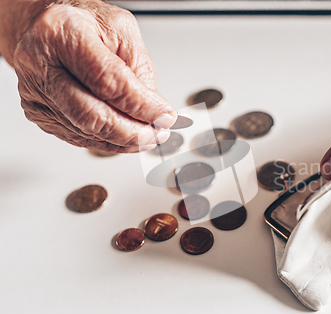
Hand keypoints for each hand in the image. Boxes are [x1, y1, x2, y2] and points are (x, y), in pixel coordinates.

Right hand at [4, 0, 175, 151]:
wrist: (50, 27)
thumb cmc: (85, 24)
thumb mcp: (124, 31)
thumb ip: (140, 71)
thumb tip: (153, 112)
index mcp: (63, 33)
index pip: (107, 82)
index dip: (141, 106)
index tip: (165, 116)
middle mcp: (41, 63)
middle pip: (92, 116)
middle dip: (132, 133)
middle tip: (158, 134)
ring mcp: (35, 91)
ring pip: (86, 132)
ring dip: (123, 141)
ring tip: (147, 135)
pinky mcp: (37, 112)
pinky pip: (77, 137)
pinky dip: (106, 142)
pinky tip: (124, 136)